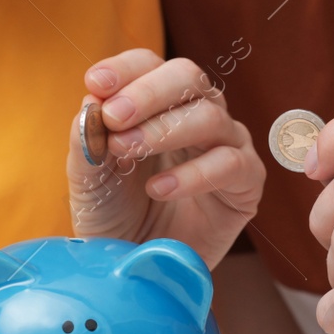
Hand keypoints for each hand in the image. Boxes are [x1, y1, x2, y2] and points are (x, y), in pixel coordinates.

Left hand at [68, 49, 263, 268]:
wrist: (137, 268)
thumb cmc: (114, 216)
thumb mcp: (88, 179)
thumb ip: (87, 141)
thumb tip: (91, 104)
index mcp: (157, 104)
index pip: (149, 64)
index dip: (125, 69)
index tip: (95, 84)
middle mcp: (197, 115)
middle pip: (188, 77)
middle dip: (148, 93)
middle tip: (114, 117)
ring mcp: (226, 146)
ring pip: (210, 116)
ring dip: (164, 131)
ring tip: (128, 152)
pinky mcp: (246, 184)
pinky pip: (231, 164)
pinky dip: (193, 174)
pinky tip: (160, 189)